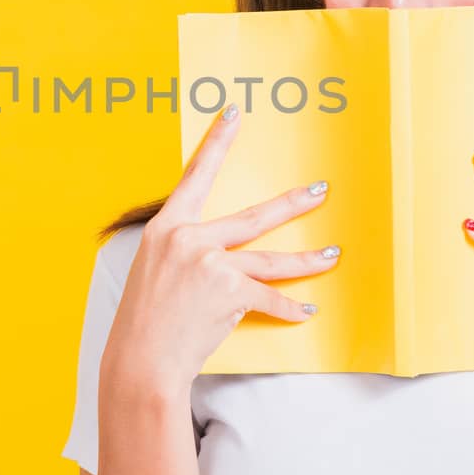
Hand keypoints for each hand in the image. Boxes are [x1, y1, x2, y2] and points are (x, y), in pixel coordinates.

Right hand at [101, 102, 340, 399]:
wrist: (141, 359)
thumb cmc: (144, 322)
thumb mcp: (153, 272)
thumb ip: (183, 253)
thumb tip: (217, 255)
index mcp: (166, 228)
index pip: (195, 176)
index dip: (217, 143)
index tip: (234, 115)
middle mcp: (189, 239)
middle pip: (252, 217)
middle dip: (292, 204)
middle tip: (320, 189)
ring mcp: (211, 264)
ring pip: (271, 260)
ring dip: (306, 259)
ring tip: (332, 254)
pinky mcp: (229, 292)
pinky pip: (269, 299)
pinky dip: (289, 309)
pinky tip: (306, 311)